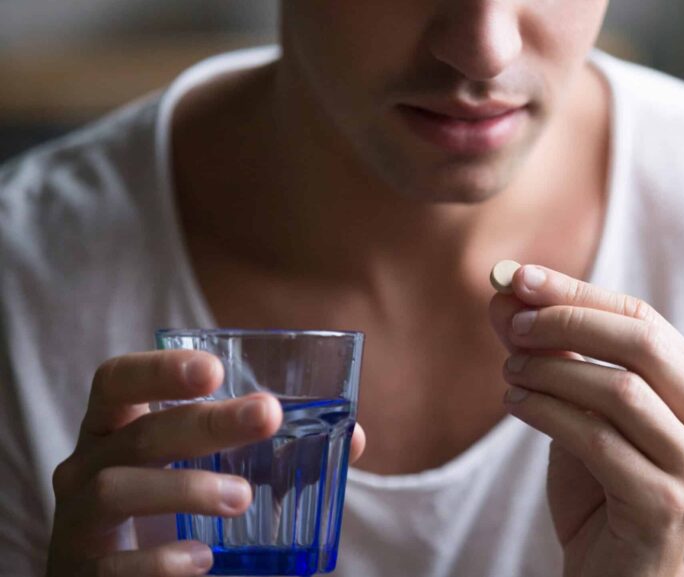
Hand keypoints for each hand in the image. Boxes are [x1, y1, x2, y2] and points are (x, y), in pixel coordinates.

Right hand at [47, 351, 366, 576]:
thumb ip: (270, 450)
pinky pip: (116, 564)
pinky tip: (201, 558)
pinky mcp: (85, 572)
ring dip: (185, 487)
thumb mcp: (203, 469)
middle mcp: (86, 467)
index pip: (116, 381)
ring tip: (242, 497)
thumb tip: (354, 437)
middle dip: (204, 422)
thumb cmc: (164, 510)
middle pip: (138, 433)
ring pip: (118, 490)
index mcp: (114, 430)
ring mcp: (77, 520)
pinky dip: (160, 560)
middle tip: (266, 416)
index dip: (158, 369)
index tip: (214, 369)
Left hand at [489, 265, 683, 576]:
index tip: (521, 277)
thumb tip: (504, 293)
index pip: (644, 319)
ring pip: (619, 392)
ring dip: (551, 371)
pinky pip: (597, 441)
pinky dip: (547, 413)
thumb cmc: (600, 481)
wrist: (616, 568)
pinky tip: (516, 405)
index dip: (580, 293)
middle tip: (513, 322)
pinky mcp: (664, 504)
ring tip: (509, 371)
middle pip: (642, 345)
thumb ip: (551, 351)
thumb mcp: (577, 406)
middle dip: (569, 322)